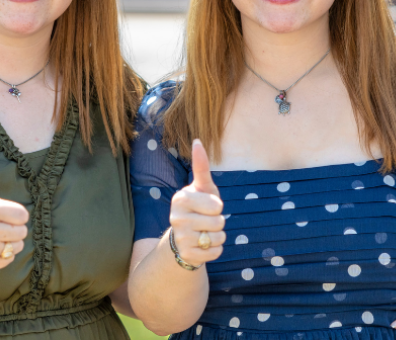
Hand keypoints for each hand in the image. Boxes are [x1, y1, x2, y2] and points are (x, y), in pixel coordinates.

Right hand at [167, 139, 225, 266]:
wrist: (184, 236)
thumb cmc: (199, 206)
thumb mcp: (201, 187)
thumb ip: (201, 166)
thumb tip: (198, 141)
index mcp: (181, 199)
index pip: (216, 206)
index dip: (217, 207)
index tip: (207, 207)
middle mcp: (176, 219)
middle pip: (219, 223)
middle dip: (218, 223)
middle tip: (206, 221)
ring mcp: (181, 238)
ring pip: (219, 238)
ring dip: (218, 236)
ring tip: (205, 233)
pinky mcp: (187, 255)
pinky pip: (216, 252)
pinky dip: (215, 250)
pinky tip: (203, 245)